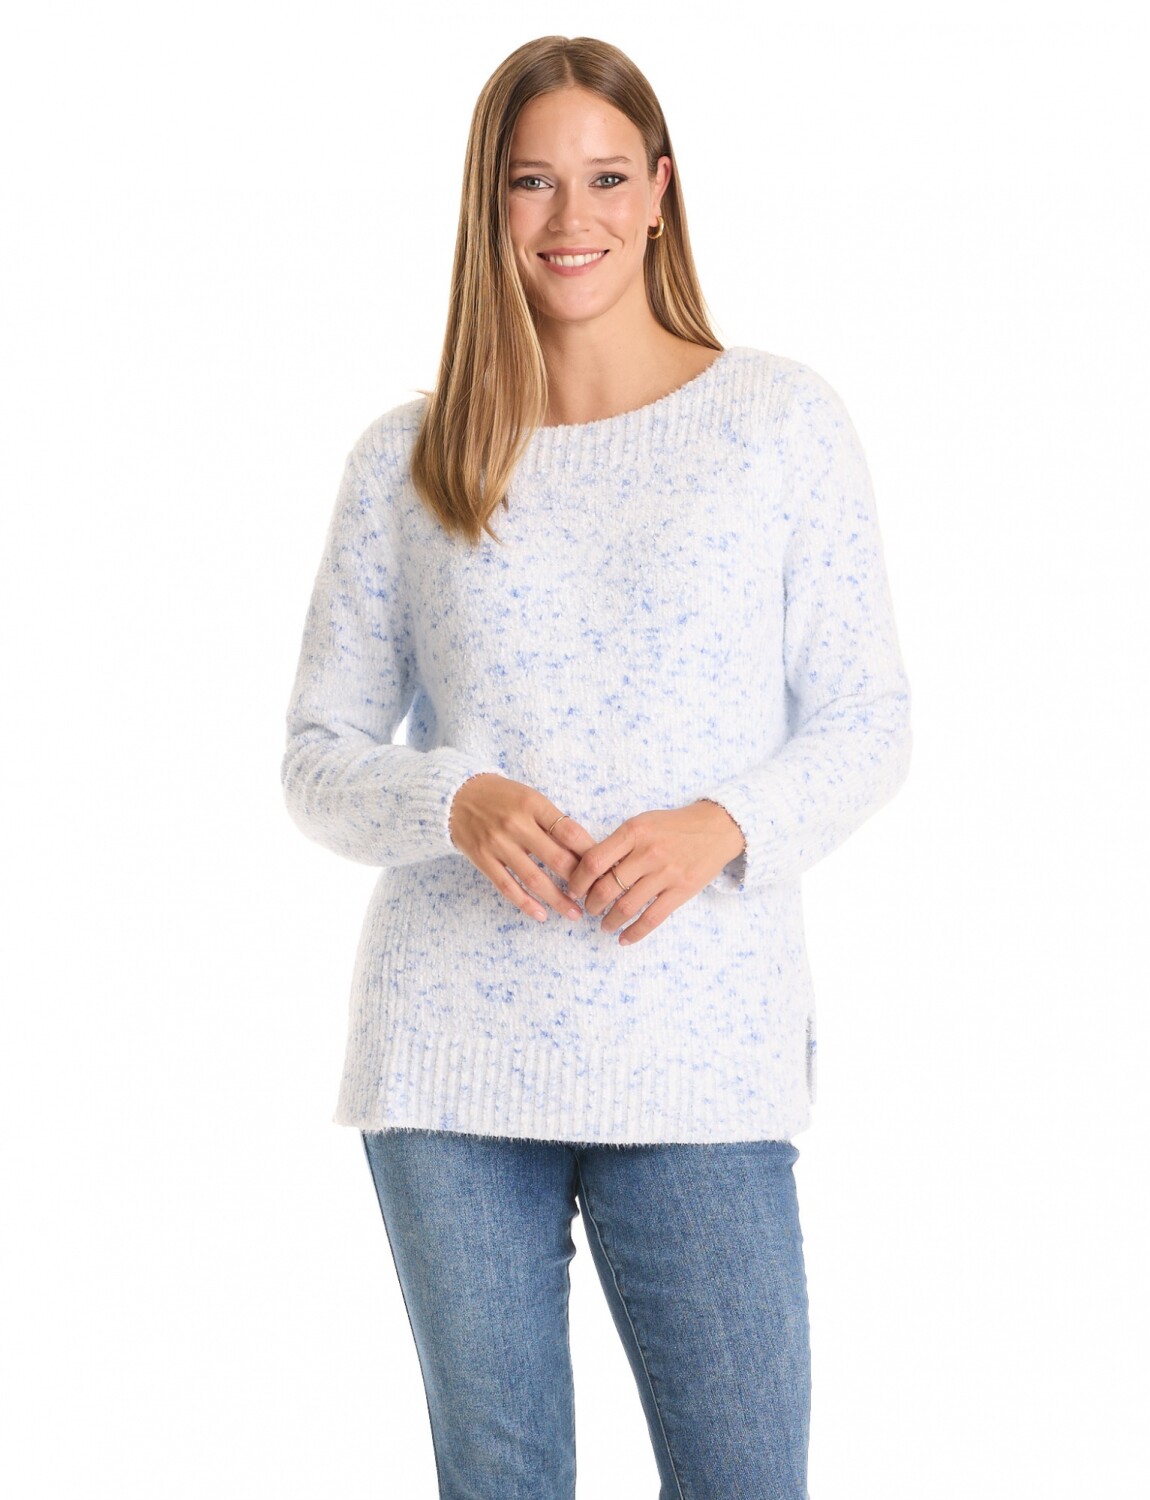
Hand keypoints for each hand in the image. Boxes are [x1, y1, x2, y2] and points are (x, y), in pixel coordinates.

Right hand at [449, 774, 594, 923]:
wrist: (456, 795)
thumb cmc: (501, 797)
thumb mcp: (529, 797)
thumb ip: (553, 821)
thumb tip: (586, 850)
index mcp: (533, 804)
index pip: (570, 832)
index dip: (590, 854)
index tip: (604, 869)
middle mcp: (516, 824)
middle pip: (557, 858)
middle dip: (580, 882)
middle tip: (595, 897)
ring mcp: (498, 843)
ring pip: (534, 878)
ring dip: (557, 900)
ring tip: (574, 914)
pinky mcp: (482, 859)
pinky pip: (507, 887)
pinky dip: (526, 904)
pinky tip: (542, 915)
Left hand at [566, 800, 745, 945]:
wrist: (716, 827)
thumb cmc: (673, 826)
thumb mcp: (642, 823)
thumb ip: (618, 844)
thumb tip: (588, 870)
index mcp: (633, 832)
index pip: (594, 861)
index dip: (578, 880)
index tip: (574, 890)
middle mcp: (648, 852)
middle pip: (606, 887)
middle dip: (591, 904)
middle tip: (589, 909)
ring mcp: (666, 873)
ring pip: (626, 907)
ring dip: (609, 921)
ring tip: (604, 925)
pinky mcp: (682, 891)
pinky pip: (652, 918)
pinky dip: (634, 933)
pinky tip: (624, 939)